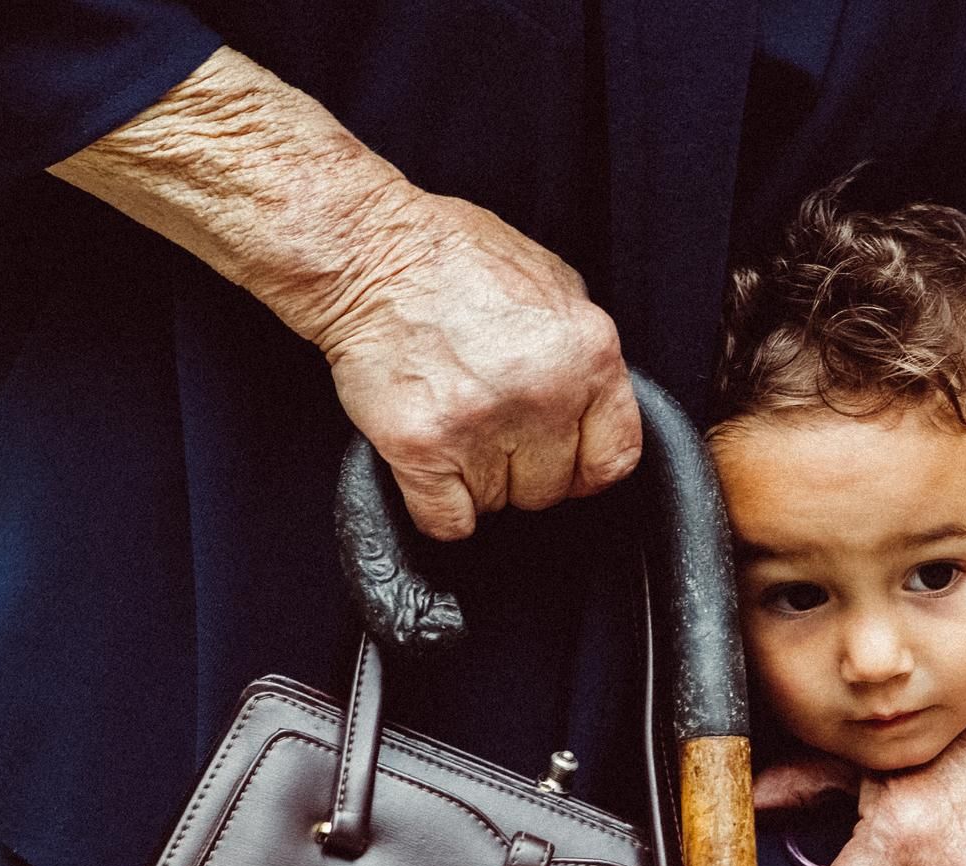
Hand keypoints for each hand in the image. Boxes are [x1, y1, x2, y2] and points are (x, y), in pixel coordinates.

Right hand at [47, 50, 642, 540]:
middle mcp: (546, 387)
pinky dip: (426, 509)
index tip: (555, 458)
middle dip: (522, 472)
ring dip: (472, 486)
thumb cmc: (443, 254)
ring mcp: (486, 422)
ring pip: (502, 511)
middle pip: (556, 490)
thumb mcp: (546, 282)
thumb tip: (610, 421)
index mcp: (588, 347)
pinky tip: (411, 458)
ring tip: (444, 425)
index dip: (582, 463)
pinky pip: (444, 524)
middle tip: (482, 428)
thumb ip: (583, 349)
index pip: (617, 456)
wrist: (348, 240)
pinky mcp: (419, 449)